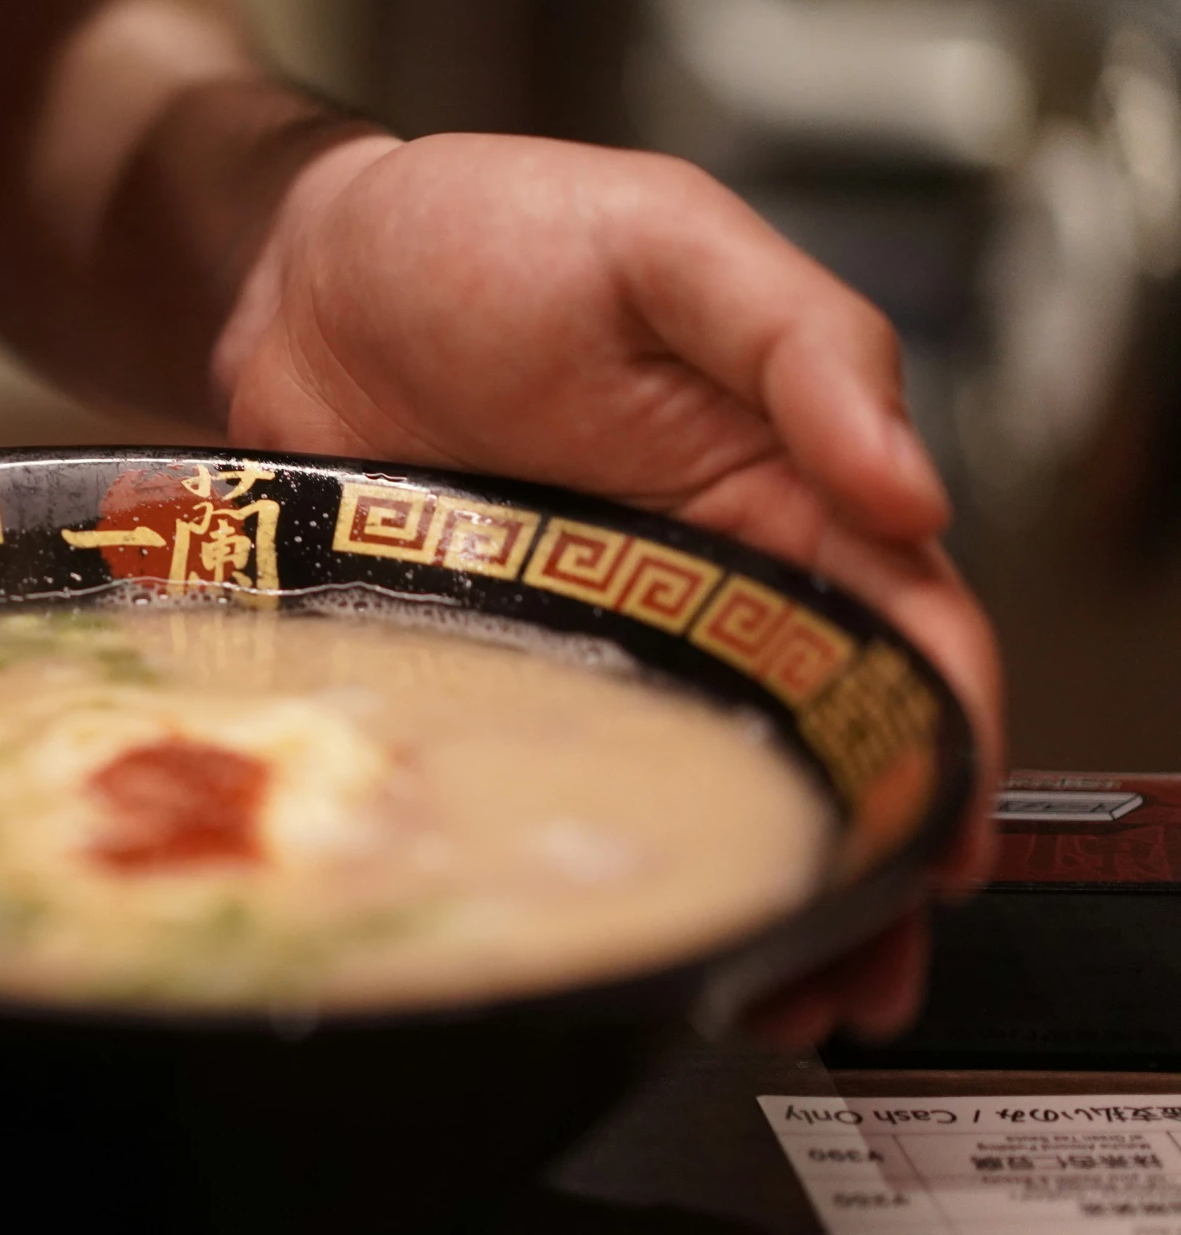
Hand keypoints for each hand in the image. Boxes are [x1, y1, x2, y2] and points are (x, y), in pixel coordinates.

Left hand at [215, 131, 1003, 1043]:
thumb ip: (800, 342)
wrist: (295, 271)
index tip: (939, 848)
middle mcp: (697, 579)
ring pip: (691, 786)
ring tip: (759, 1005)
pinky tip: (604, 932)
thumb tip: (912, 487)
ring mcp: (587, 636)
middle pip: (810, 742)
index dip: (940, 742)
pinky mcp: (484, 666)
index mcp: (779, 484)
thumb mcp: (666, 244)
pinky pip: (547, 777)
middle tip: (844, 987)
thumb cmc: (485, 229)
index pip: (904, 629)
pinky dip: (587, 858)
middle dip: (849, 869)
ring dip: (737, 895)